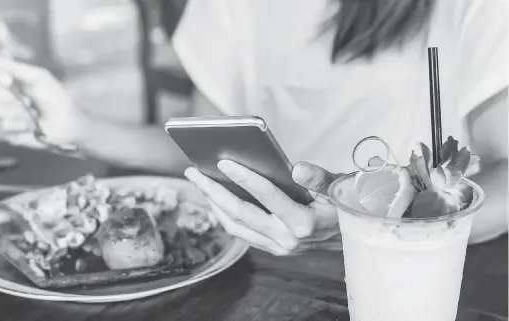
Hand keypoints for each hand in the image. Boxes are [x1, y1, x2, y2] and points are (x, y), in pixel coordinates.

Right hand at [0, 54, 87, 147]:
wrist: (67, 123)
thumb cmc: (54, 97)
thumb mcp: (38, 78)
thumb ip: (14, 67)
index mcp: (6, 80)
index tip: (8, 79)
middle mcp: (0, 96)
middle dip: (6, 94)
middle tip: (27, 99)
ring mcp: (2, 115)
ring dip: (17, 110)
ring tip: (33, 112)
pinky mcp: (7, 132)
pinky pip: (4, 126)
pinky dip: (22, 124)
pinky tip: (33, 125)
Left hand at [184, 160, 342, 254]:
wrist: (353, 239)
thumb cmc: (343, 206)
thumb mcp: (338, 188)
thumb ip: (319, 178)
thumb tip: (296, 169)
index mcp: (303, 223)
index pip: (266, 196)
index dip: (244, 177)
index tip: (222, 161)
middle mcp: (287, 240)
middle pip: (240, 213)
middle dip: (212, 191)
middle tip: (193, 172)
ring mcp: (278, 248)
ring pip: (235, 227)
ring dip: (214, 204)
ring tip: (199, 183)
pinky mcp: (274, 249)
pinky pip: (242, 233)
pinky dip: (225, 215)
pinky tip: (216, 198)